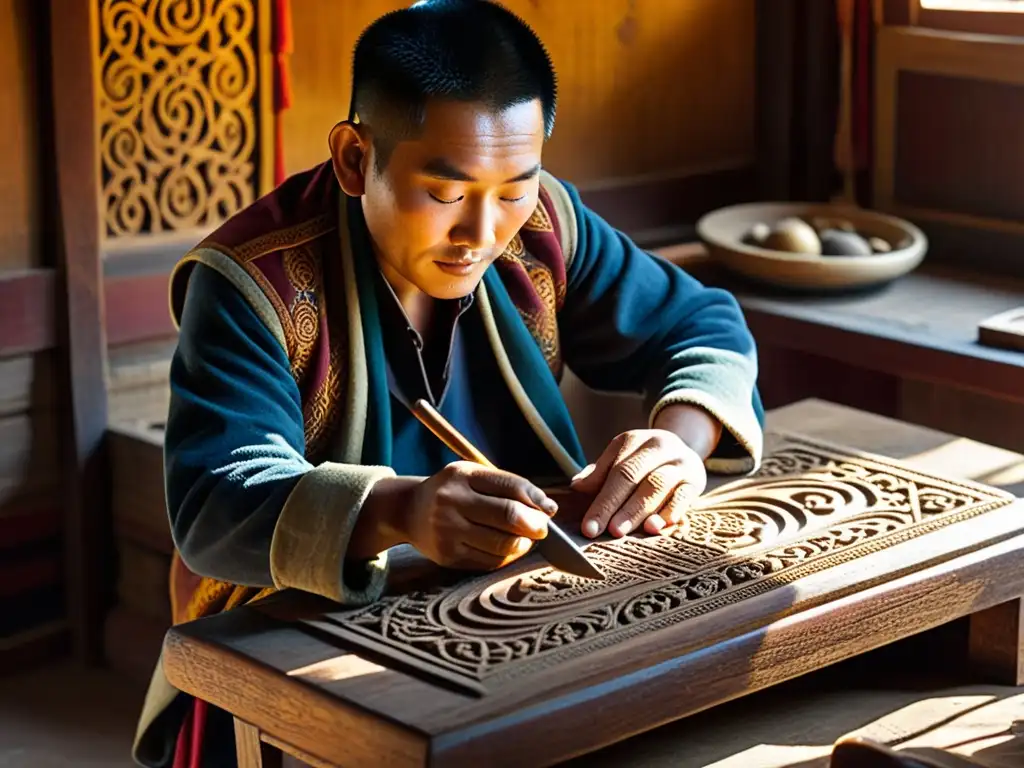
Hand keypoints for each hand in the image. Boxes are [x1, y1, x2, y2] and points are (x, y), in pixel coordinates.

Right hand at [399, 462, 556, 570]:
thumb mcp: (472, 476)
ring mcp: (448, 531)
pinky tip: (508, 549)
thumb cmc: (452, 492)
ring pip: (502, 544)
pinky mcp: (448, 556)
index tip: (550, 508)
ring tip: (526, 539)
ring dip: (523, 544)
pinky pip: (489, 561)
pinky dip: (507, 557)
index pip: (509, 485)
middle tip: (543, 528)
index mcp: (462, 475)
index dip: (536, 498)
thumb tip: (547, 508)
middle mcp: (451, 501)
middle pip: (508, 515)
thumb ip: (506, 486)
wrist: (408, 511)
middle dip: (535, 524)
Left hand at [570, 430, 706, 538]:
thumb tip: (577, 487)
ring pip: (658, 485)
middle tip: (604, 531)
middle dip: (615, 505)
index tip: (588, 526)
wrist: (684, 450)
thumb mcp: (621, 459)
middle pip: (633, 476)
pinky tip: (654, 527)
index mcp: (634, 440)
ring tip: (625, 531)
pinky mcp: (696, 481)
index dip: (600, 499)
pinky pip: (683, 497)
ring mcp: (680, 462)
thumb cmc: (643, 463)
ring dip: (639, 510)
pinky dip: (668, 513)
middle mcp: (659, 446)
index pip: (614, 470)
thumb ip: (599, 474)